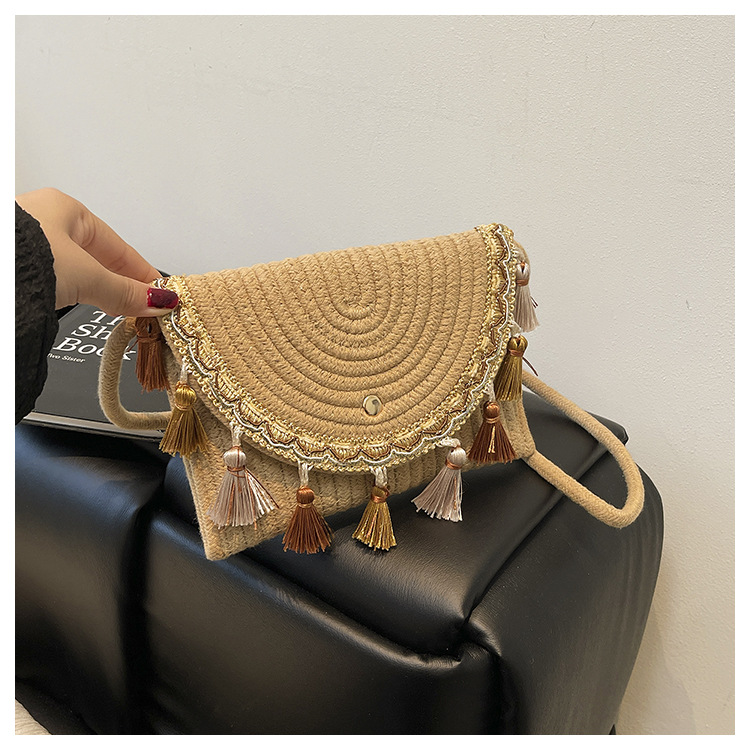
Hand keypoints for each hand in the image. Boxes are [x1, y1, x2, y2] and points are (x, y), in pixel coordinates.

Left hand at [15, 187, 177, 316]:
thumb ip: (125, 291)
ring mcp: (27, 244)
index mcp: (66, 208)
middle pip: (98, 258)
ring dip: (99, 291)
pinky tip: (83, 306)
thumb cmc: (23, 258)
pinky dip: (75, 294)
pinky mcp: (17, 268)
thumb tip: (155, 301)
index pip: (118, 245)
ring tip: (118, 310)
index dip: (142, 272)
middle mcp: (45, 220)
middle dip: (121, 283)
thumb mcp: (87, 277)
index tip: (159, 293)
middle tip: (142, 307)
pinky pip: (57, 280)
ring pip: (77, 270)